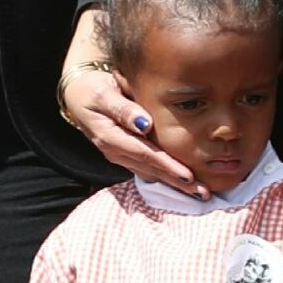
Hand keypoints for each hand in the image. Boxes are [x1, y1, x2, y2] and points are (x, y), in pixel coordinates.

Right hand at [58, 13, 197, 194]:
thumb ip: (123, 109)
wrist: (79, 95)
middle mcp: (115, 151)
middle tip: (202, 193)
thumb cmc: (94, 89)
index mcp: (110, 136)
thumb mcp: (104, 94)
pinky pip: (148, 170)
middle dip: (177, 182)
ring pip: (151, 173)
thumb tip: (145, 124)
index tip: (188, 176)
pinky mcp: (126, 155)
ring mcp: (120, 156)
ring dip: (174, 184)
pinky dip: (166, 178)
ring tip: (199, 194)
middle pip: (151, 169)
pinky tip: (183, 185)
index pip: (144, 154)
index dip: (166, 165)